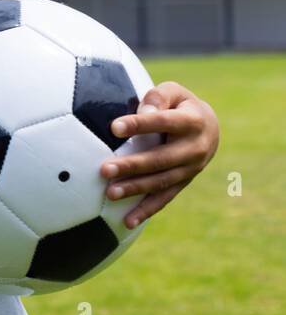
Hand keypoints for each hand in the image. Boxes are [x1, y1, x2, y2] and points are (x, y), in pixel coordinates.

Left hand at [98, 82, 219, 228]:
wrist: (210, 128)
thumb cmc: (180, 105)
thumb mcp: (174, 92)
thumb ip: (158, 96)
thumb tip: (143, 108)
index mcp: (192, 122)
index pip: (162, 122)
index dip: (139, 124)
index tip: (113, 127)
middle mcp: (195, 148)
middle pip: (161, 159)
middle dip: (132, 165)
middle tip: (104, 169)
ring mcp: (190, 169)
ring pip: (161, 182)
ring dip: (135, 188)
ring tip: (110, 193)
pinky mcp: (183, 183)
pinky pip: (164, 199)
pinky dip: (146, 211)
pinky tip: (127, 222)